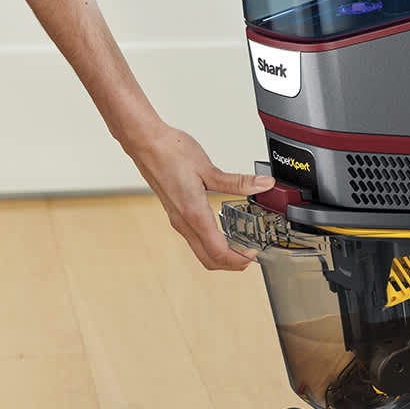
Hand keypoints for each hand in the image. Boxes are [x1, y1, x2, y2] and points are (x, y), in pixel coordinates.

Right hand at [126, 124, 274, 270]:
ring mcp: (178, 219)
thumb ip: (238, 181)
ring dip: (220, 255)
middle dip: (231, 264)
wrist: (146, 144)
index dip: (238, 259)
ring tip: (239, 245)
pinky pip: (194, 239)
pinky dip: (210, 244)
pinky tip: (222, 231)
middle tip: (250, 256)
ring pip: (200, 251)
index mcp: (194, 214)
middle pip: (209, 260)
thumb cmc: (170, 153)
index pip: (218, 252)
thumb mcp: (209, 168)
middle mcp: (184, 222)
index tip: (253, 252)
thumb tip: (263, 184)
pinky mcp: (175, 213)